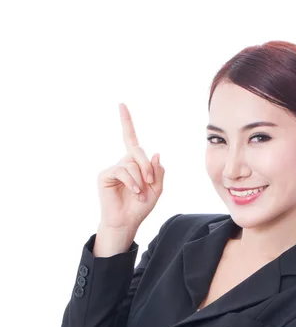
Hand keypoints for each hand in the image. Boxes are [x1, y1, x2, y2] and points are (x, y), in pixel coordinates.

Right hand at [96, 103, 164, 233]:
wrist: (127, 221)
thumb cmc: (140, 207)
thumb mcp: (157, 189)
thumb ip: (158, 172)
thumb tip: (156, 153)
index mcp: (135, 163)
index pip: (131, 138)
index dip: (126, 122)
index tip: (121, 104)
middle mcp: (123, 162)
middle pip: (137, 151)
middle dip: (147, 166)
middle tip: (149, 182)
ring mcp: (114, 168)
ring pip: (131, 163)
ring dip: (140, 179)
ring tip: (139, 193)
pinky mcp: (105, 175)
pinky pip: (122, 171)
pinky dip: (131, 182)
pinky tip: (134, 192)